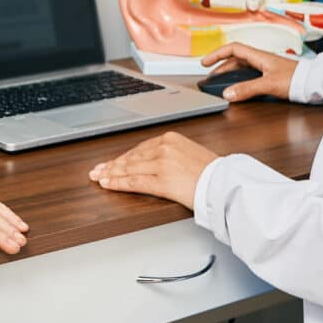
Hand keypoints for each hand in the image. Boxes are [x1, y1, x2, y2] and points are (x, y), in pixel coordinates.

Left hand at [87, 131, 218, 207]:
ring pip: (129, 168)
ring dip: (111, 173)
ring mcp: (162, 163)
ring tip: (98, 177)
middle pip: (132, 157)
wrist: (225, 182)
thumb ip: (172, 154)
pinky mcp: (162, 180)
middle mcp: (164, 147)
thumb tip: (156, 161)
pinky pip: (134, 181)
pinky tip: (107, 184)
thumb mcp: (190, 153)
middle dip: (112, 164)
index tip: (112, 161)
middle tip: (98, 169)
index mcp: (171, 138)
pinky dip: (117, 183)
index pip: (140, 148)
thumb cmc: (213, 172)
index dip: (124, 156)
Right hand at [200, 42, 299, 101]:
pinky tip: (239, 89)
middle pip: (235, 59)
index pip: (233, 49)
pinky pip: (250, 75)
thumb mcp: (269, 84)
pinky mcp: (271, 77)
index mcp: (259, 56)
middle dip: (220, 67)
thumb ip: (247, 89)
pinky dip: (240, 81)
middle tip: (210, 77)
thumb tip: (228, 94)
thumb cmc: (297, 79)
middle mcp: (261, 60)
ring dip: (230, 74)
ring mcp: (266, 68)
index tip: (205, 63)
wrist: (314, 83)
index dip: (217, 54)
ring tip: (221, 83)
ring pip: (243, 68)